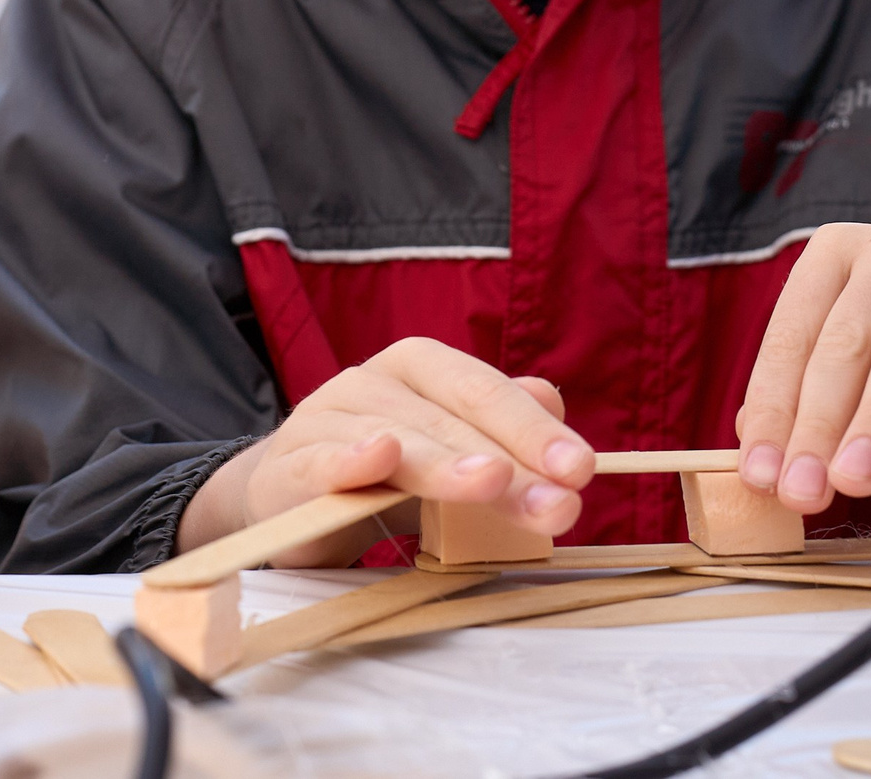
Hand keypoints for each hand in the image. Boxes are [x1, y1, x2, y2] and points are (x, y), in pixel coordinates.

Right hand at [175, 337, 594, 566]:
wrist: (288, 501)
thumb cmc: (385, 478)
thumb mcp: (448, 453)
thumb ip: (498, 431)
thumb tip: (551, 399)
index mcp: (417, 368)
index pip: (481, 389)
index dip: (533, 428)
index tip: (581, 469)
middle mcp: (370, 382)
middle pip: (447, 415)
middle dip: (510, 459)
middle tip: (558, 502)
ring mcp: (324, 420)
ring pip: (392, 436)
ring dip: (444, 462)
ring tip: (491, 481)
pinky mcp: (288, 469)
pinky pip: (320, 461)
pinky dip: (349, 460)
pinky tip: (379, 460)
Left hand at [737, 220, 870, 512]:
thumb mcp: (856, 366)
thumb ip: (805, 399)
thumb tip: (759, 461)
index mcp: (832, 254)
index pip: (790, 337)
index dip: (772, 410)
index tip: (761, 476)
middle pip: (845, 343)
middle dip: (818, 424)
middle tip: (805, 490)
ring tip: (856, 477)